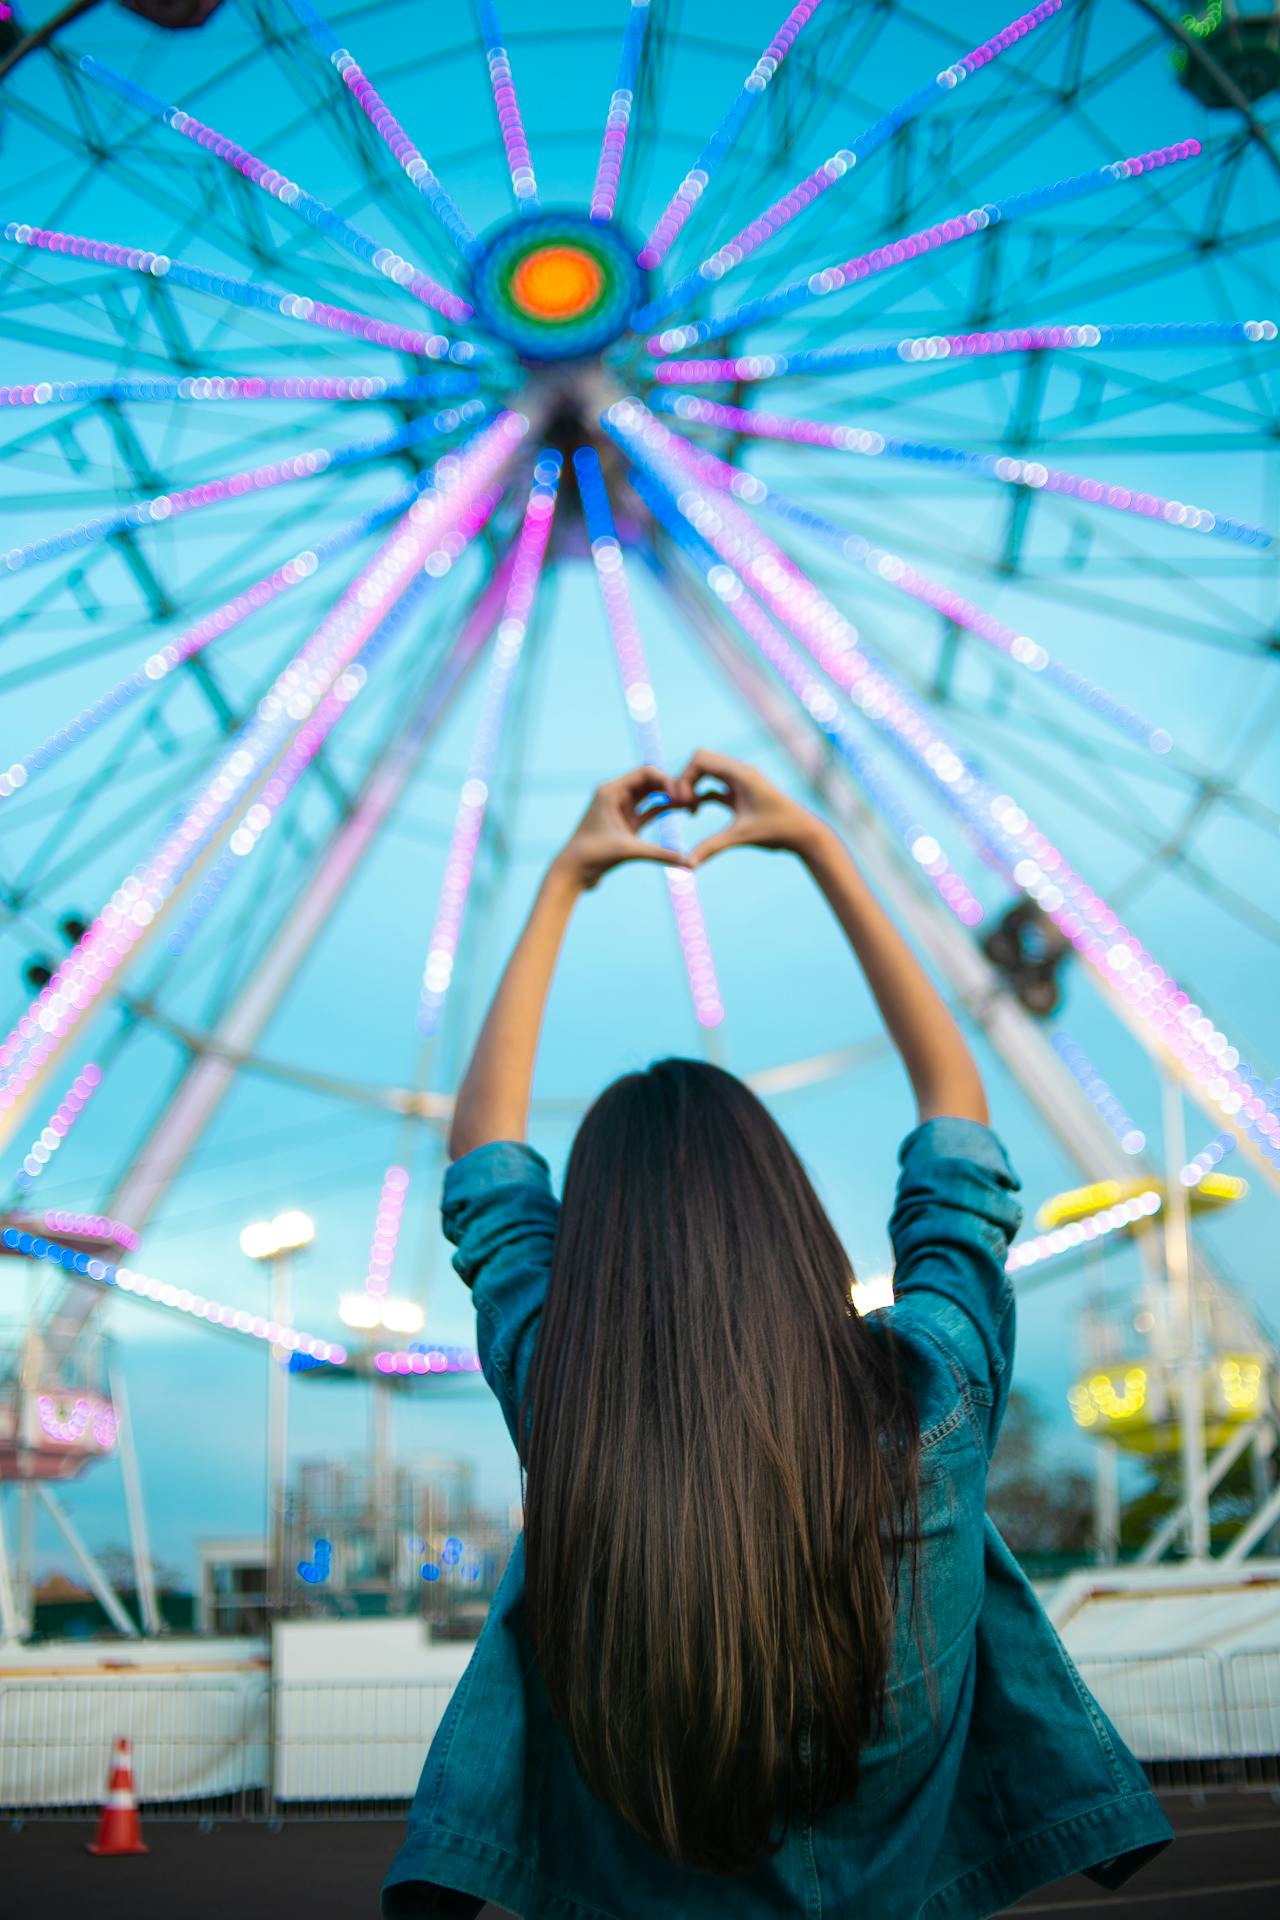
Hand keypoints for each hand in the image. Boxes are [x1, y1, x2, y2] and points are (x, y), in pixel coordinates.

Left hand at [552, 766, 692, 891]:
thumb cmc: (593, 857)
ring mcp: (620, 809)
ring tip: (691, 803)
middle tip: (692, 797)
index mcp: (611, 791)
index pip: (645, 773)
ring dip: (669, 798)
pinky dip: (663, 810)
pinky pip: (648, 811)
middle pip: (650, 781)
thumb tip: (688, 863)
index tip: (684, 793)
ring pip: (650, 796)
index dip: (667, 780)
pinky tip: (680, 810)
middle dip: (671, 787)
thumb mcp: (629, 851)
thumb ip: (660, 854)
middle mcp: (615, 795)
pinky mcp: (625, 823)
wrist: (574, 872)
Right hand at [671, 750, 819, 867]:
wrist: (803, 834)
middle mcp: (740, 772)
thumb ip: (712, 847)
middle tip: (680, 805)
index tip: (681, 802)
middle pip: (701, 761)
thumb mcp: (741, 837)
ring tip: (687, 810)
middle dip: (686, 780)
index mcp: (740, 774)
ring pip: (708, 773)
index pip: (700, 759)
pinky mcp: (742, 793)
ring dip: (693, 787)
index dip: (684, 777)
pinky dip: (702, 795)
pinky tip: (695, 812)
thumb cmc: (777, 831)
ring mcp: (741, 781)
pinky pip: (715, 786)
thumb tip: (688, 864)